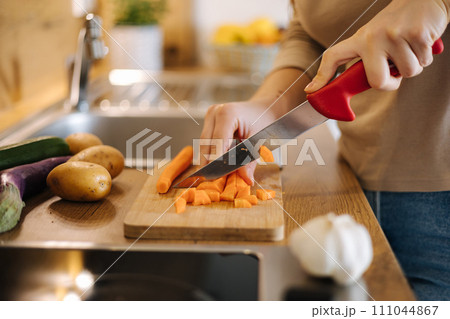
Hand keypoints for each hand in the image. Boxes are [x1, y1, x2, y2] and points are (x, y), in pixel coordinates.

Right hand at [199, 99, 276, 183]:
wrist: (264, 109)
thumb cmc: (264, 122)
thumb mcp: (259, 142)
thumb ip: (250, 161)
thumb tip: (246, 179)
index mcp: (227, 113)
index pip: (218, 142)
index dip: (217, 161)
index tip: (216, 178)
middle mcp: (215, 112)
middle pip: (207, 143)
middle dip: (210, 162)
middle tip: (214, 180)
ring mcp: (210, 115)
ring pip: (204, 143)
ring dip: (209, 158)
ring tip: (217, 173)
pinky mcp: (209, 121)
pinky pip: (207, 140)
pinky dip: (212, 152)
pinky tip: (218, 162)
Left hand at [305, 0, 448, 92]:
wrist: (422, 0)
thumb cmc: (396, 25)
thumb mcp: (373, 38)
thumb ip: (364, 59)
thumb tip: (348, 86)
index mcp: (360, 39)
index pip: (333, 56)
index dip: (321, 76)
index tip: (311, 91)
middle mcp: (373, 37)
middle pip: (377, 82)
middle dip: (390, 84)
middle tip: (394, 73)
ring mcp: (394, 35)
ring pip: (407, 73)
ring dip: (413, 66)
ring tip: (409, 48)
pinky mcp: (417, 34)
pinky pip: (424, 62)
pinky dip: (426, 56)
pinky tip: (421, 41)